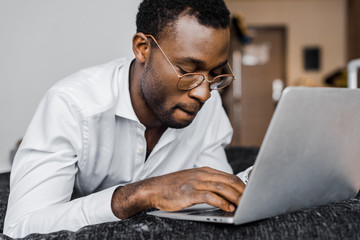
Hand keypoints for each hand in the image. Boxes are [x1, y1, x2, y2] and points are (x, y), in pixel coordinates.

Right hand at [111, 167, 244, 218]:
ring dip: (235, 197)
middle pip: (228, 180)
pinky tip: (227, 207)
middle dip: (242, 190)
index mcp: (204, 171)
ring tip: (242, 204)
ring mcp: (195, 183)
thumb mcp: (192, 180)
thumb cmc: (173, 187)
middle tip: (250, 199)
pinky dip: (222, 202)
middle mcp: (201, 175)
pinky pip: (210, 196)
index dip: (241, 184)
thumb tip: (224, 192)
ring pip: (222, 187)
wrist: (154, 189)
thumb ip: (207, 183)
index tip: (248, 193)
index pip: (228, 175)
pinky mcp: (190, 193)